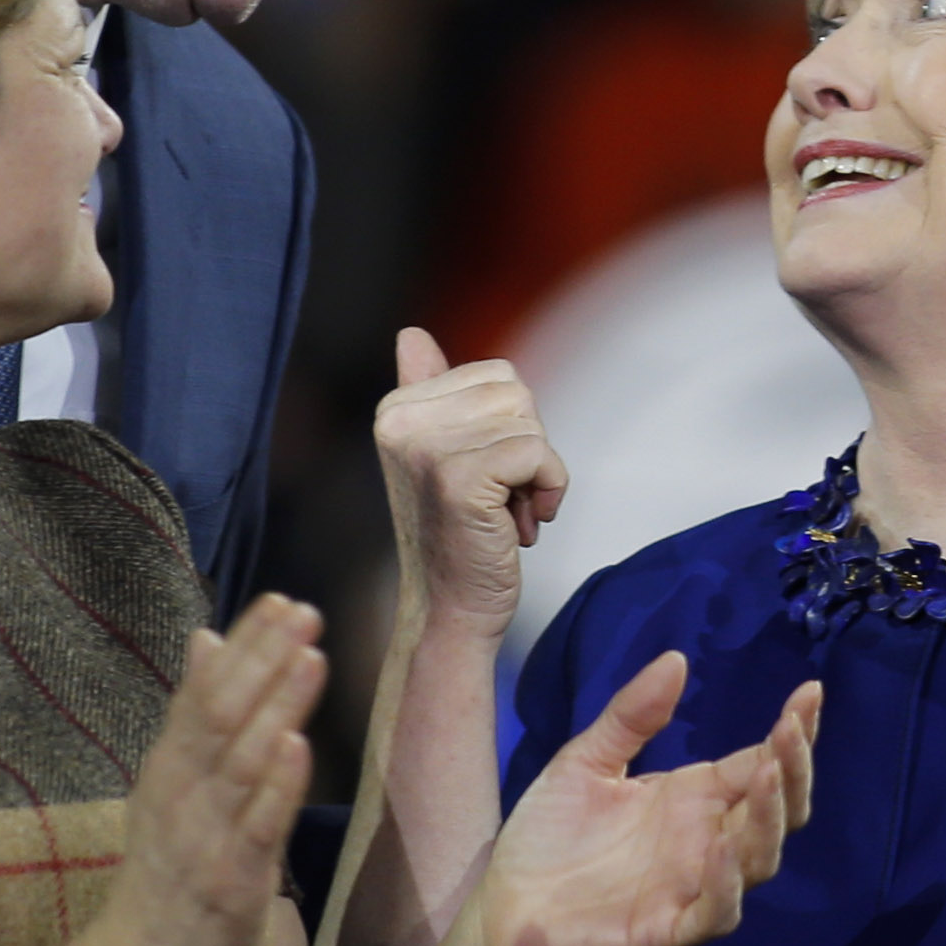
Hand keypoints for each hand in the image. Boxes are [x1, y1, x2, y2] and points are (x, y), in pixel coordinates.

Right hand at [45, 594, 323, 945]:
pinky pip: (256, 825)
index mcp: (169, 761)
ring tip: (310, 657)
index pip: (204, 688)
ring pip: (242, 759)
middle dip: (264, 660)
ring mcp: (206, 833)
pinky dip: (276, 784)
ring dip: (276, 706)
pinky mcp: (232, 877)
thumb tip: (207, 636)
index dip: (244, 643)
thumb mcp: (169, 778)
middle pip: (221, 713)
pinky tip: (296, 744)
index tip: (281, 599)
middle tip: (304, 613)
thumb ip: (192, 709)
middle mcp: (182, 789)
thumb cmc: (166, 863)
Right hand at [375, 327, 569, 637]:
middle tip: (500, 499)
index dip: (510, 428)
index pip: (496, 375)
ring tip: (506, 513)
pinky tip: (521, 525)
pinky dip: (549, 490)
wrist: (450, 611)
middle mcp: (401, 421)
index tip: (487, 477)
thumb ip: (429, 391)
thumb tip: (411, 334)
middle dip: (527, 446)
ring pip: (530, 423)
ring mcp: (427, 449)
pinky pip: (538, 454)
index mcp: (396, 408)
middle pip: (516, 393)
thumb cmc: (458, 536)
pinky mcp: (459, 479)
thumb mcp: (442, 455)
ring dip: (538, 473)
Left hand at [425, 653, 820, 945]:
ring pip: (758, 859)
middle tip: (793, 728)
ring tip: (768, 774)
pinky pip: (715, 912)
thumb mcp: (586, 760)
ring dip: (769, 818)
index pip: (760, 762)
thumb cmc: (549, 834)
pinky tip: (723, 849)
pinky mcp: (668, 928)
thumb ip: (631, 716)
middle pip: (775, 809)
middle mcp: (706, 840)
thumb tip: (676, 658)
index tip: (809, 691)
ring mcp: (693, 886)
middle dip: (793, 769)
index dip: (791, 732)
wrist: (503, 904)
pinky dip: (727, 884)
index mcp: (693, 797)